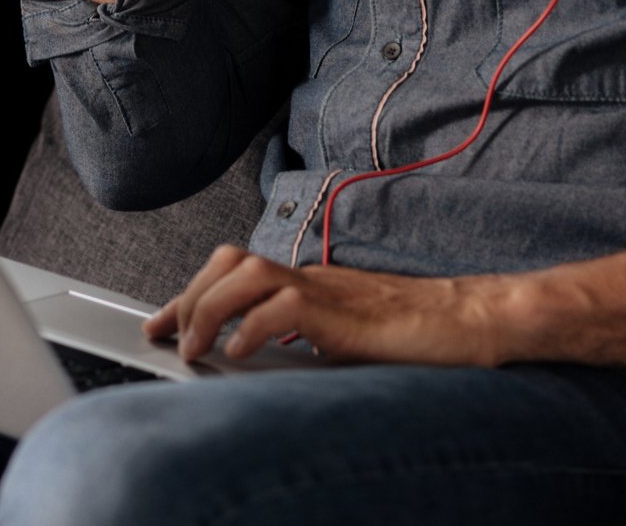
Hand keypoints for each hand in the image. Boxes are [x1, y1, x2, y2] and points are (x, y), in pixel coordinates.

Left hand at [141, 245, 518, 365]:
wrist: (467, 321)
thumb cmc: (413, 334)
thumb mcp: (342, 341)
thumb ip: (303, 342)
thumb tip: (256, 361)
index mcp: (307, 284)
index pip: (233, 272)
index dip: (189, 295)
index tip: (159, 325)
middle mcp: (310, 278)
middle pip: (229, 263)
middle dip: (187, 299)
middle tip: (169, 339)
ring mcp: (327, 291)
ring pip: (247, 274)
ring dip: (210, 308)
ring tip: (197, 347)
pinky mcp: (345, 312)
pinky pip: (286, 307)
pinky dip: (253, 327)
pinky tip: (242, 353)